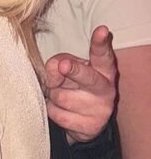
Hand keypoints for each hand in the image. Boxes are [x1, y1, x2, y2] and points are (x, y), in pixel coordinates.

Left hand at [44, 25, 116, 143]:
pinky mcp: (90, 127)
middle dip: (74, 71)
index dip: (101, 42)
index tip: (102, 30)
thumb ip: (59, 63)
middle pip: (87, 77)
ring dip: (53, 96)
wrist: (83, 122)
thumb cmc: (74, 87)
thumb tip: (54, 68)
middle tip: (64, 65)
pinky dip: (53, 111)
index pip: (102, 54)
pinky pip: (58, 114)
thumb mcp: (67, 70)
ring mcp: (100, 110)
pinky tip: (60, 111)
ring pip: (62, 97)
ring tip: (59, 97)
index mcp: (104, 70)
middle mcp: (106, 89)